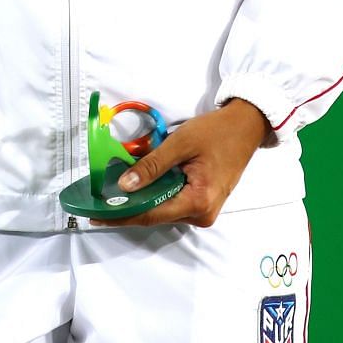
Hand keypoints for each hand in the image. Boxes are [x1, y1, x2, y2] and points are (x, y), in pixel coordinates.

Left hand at [89, 98, 271, 227]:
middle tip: (98, 200)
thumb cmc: (217, 132)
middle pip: (156, 215)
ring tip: (113, 191)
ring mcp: (204, 210)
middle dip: (127, 207)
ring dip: (141, 199)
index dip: (121, 215)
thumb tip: (124, 185)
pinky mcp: (203, 202)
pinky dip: (155, 194)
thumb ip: (151, 166)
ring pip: (163, 209)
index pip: (151, 214)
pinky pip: (172, 202)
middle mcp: (202, 214)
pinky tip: (137, 185)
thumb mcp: (180, 143)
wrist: (246, 127)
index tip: (96, 215)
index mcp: (199, 202)